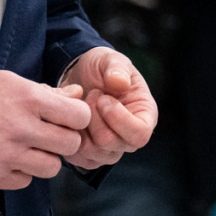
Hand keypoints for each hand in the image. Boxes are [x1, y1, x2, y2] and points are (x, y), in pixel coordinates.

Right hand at [0, 70, 90, 189]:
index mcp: (28, 98)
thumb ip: (47, 92)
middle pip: (70, 145)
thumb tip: (78, 94)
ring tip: (28, 147)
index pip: (79, 116)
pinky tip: (8, 157)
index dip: (77, 118)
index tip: (68, 119)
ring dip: (44, 158)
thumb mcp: (10, 81)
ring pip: (51, 168)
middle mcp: (21, 127)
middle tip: (49, 135)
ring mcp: (8, 153)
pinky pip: (25, 181)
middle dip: (64, 140)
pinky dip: (21, 172)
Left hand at [58, 47, 157, 169]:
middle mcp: (129, 138)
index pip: (139, 134)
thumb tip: (120, 82)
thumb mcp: (110, 58)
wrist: (81, 77)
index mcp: (144, 115)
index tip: (103, 99)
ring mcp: (110, 150)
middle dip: (94, 117)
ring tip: (83, 104)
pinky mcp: (91, 156)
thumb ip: (117, 68)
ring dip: (81, 126)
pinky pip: (78, 157)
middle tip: (91, 95)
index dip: (119, 120)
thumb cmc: (101, 68)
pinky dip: (71, 137)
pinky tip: (73, 118)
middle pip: (111, 144)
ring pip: (92, 152)